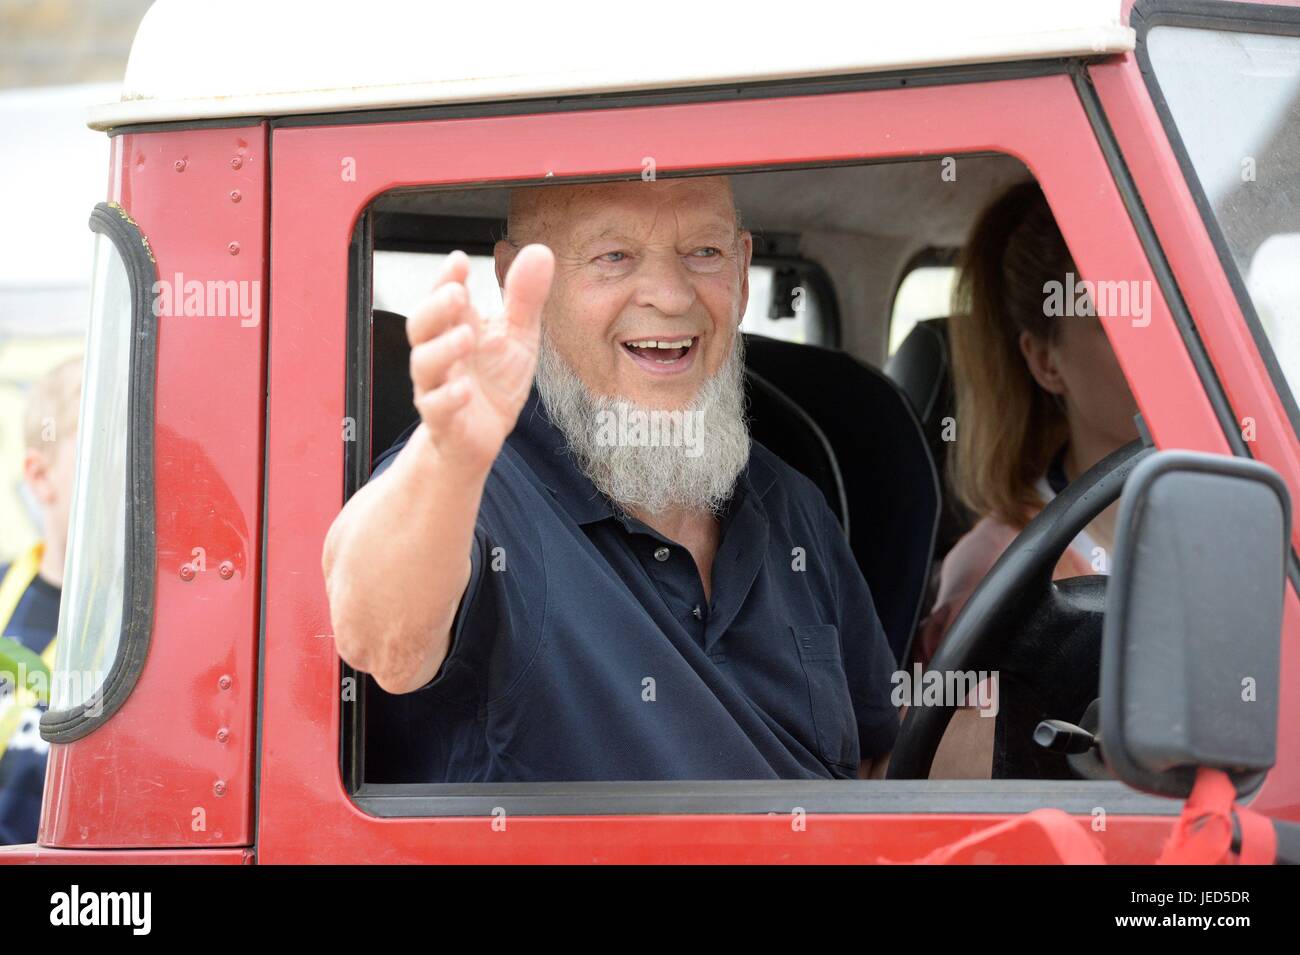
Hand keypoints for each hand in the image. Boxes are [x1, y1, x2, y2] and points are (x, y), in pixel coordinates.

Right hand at [406, 245, 554, 472]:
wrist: (481, 438)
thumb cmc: (495, 381)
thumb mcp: (518, 335)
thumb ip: (524, 297)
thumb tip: (540, 251)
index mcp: (457, 328)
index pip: (443, 297)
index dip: (446, 279)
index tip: (458, 260)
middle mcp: (441, 354)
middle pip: (421, 326)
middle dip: (436, 308)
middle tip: (458, 293)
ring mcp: (438, 387)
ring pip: (425, 365)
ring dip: (443, 349)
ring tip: (466, 336)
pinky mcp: (444, 421)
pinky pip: (436, 408)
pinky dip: (448, 398)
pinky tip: (464, 390)